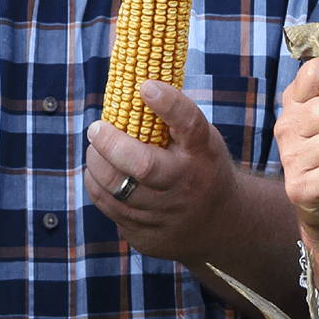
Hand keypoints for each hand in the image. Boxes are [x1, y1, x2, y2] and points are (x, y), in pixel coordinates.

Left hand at [85, 82, 236, 263]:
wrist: (223, 226)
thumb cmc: (201, 168)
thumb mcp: (201, 142)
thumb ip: (172, 121)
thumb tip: (129, 79)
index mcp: (202, 153)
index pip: (189, 124)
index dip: (167, 103)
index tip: (145, 86)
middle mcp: (187, 185)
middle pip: (142, 166)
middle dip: (110, 144)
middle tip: (96, 129)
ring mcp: (168, 216)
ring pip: (116, 191)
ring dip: (97, 166)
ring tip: (95, 151)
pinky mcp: (149, 238)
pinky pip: (112, 211)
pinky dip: (99, 188)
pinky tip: (101, 176)